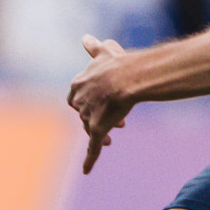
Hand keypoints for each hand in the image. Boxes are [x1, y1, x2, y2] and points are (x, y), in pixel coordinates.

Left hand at [68, 34, 134, 173]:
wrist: (132, 77)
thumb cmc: (120, 63)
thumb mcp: (104, 51)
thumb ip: (94, 48)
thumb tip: (86, 38)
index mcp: (77, 85)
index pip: (77, 97)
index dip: (91, 100)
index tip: (105, 99)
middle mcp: (79, 102)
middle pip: (85, 114)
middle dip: (100, 114)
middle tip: (118, 112)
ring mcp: (88, 117)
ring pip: (92, 129)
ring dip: (105, 130)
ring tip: (119, 126)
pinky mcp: (98, 130)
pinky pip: (92, 148)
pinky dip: (89, 160)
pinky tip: (86, 171)